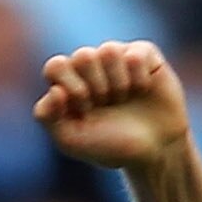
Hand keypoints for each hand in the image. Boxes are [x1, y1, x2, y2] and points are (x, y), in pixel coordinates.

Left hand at [35, 40, 189, 171]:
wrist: (153, 150)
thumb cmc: (109, 145)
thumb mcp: (71, 141)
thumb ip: (48, 118)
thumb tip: (53, 90)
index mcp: (69, 82)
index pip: (56, 66)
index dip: (70, 87)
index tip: (84, 109)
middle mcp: (91, 66)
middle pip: (83, 56)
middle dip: (96, 87)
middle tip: (106, 104)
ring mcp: (117, 57)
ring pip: (109, 50)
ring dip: (117, 83)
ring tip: (122, 99)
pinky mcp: (143, 54)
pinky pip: (135, 56)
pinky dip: (138, 80)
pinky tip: (142, 91)